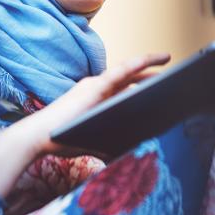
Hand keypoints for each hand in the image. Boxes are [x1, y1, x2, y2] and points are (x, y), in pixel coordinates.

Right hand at [30, 52, 170, 154]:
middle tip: (173, 75)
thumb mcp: (94, 143)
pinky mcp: (95, 87)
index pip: (124, 87)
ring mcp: (96, 85)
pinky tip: (154, 61)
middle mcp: (97, 87)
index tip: (160, 85)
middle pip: (130, 77)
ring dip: (149, 66)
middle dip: (151, 75)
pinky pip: (122, 71)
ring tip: (167, 61)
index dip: (143, 83)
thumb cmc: (62, 140)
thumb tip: (131, 153)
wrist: (41, 137)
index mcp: (97, 98)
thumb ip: (110, 145)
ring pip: (129, 71)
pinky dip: (139, 64)